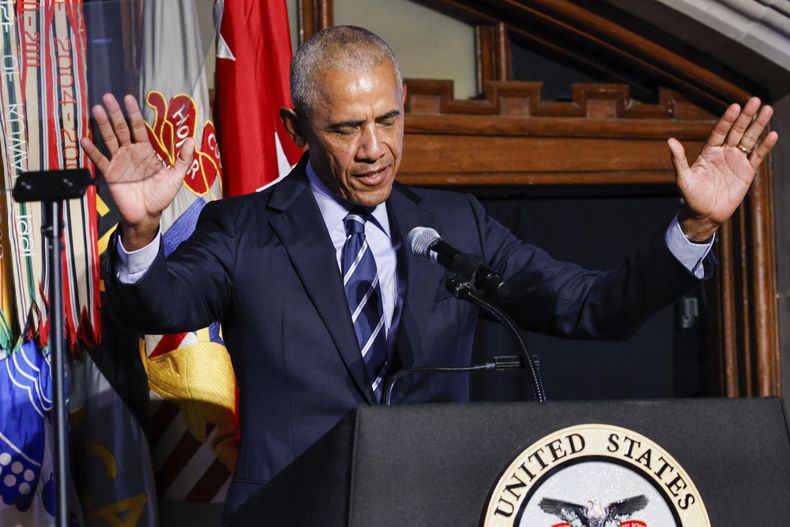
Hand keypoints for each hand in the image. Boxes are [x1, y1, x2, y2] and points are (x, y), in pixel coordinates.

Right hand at [80, 94, 193, 249]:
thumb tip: (191, 139)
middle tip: (108, 97)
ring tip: (96, 110)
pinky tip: (85, 139)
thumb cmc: (161, 196)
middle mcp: (130, 152)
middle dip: (115, 113)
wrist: (147, 215)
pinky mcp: (110, 174)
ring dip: (102, 125)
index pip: (138, 127)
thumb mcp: (175, 176)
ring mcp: (119, 162)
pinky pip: (100, 160)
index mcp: (146, 151)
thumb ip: (183, 158)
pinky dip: (92, 150)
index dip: (133, 113)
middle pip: (121, 129)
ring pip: (109, 139)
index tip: (128, 98)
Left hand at [668, 97, 778, 240]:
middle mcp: (724, 152)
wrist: (705, 214)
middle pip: (737, 131)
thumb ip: (679, 159)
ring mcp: (736, 161)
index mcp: (709, 151)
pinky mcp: (747, 172)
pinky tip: (773, 134)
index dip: (727, 119)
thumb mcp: (683, 178)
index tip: (735, 106)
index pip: (720, 131)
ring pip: (749, 139)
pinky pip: (757, 156)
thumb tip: (670, 141)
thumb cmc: (691, 196)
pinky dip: (765, 146)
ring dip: (759, 125)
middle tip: (755, 100)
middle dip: (746, 116)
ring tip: (768, 110)